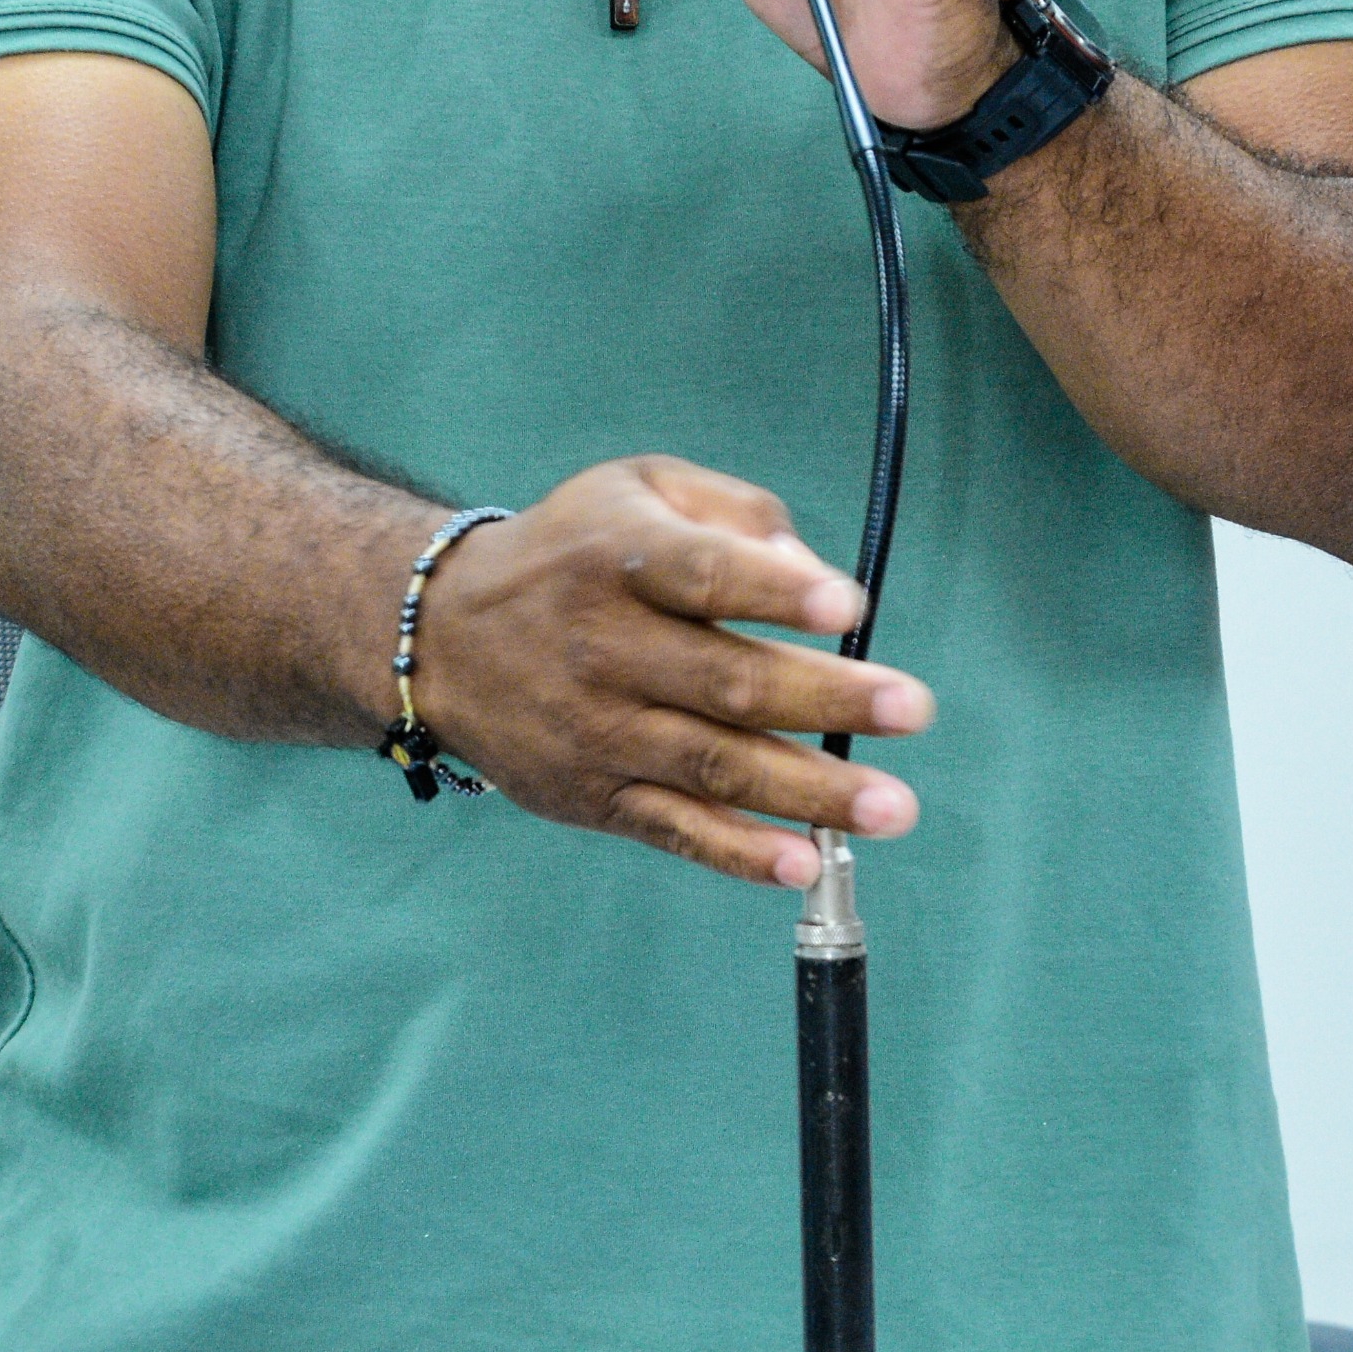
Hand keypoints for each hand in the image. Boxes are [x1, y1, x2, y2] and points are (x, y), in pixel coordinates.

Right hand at [414, 458, 929, 887]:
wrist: (441, 639)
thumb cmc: (568, 554)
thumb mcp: (635, 489)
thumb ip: (734, 512)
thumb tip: (814, 571)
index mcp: (621, 561)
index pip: (704, 576)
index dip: (777, 593)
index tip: (848, 606)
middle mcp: (606, 649)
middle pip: (727, 681)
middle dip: (826, 698)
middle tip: (912, 708)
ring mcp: (599, 731)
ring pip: (715, 766)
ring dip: (808, 791)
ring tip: (891, 807)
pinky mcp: (593, 795)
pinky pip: (674, 829)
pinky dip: (738, 853)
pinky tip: (801, 862)